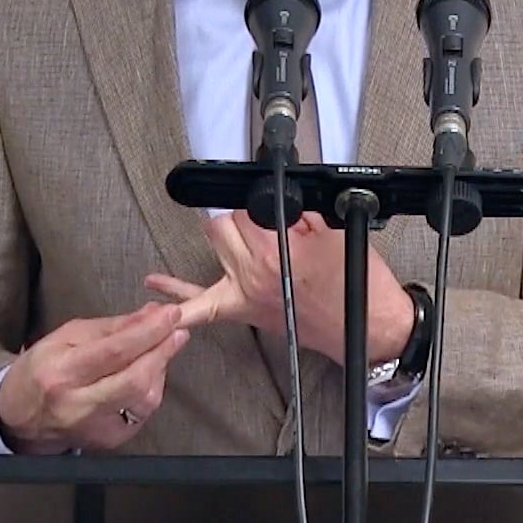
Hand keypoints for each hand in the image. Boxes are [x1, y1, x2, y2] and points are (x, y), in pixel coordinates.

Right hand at [0, 302, 190, 453]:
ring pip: (144, 399)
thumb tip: (150, 314)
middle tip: (179, 329)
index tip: (170, 314)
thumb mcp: (67, 336)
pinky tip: (146, 374)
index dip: (148, 332)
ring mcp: (94, 428)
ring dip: (160, 369)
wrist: (18, 416)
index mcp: (62, 372)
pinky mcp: (108, 442)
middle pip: (135, 379)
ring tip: (159, 349)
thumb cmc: (43, 369)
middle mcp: (78, 404)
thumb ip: (111, 327)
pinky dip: (150, 389)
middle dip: (163, 351)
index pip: (115, 351)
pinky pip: (142, 413)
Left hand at [145, 210, 411, 365]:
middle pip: (222, 225)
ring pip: (214, 247)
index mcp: (275, 247)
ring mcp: (244, 292)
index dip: (256, 200)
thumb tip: (277, 195)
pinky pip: (200, 306)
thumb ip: (299, 209)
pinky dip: (177, 298)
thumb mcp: (333, 230)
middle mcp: (253, 271)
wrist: (367, 327)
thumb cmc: (355, 283)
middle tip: (263, 221)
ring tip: (236, 232)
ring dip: (224, 237)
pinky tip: (155, 283)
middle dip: (239, 216)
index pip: (243, 208)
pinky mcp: (243, 311)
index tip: (267, 199)